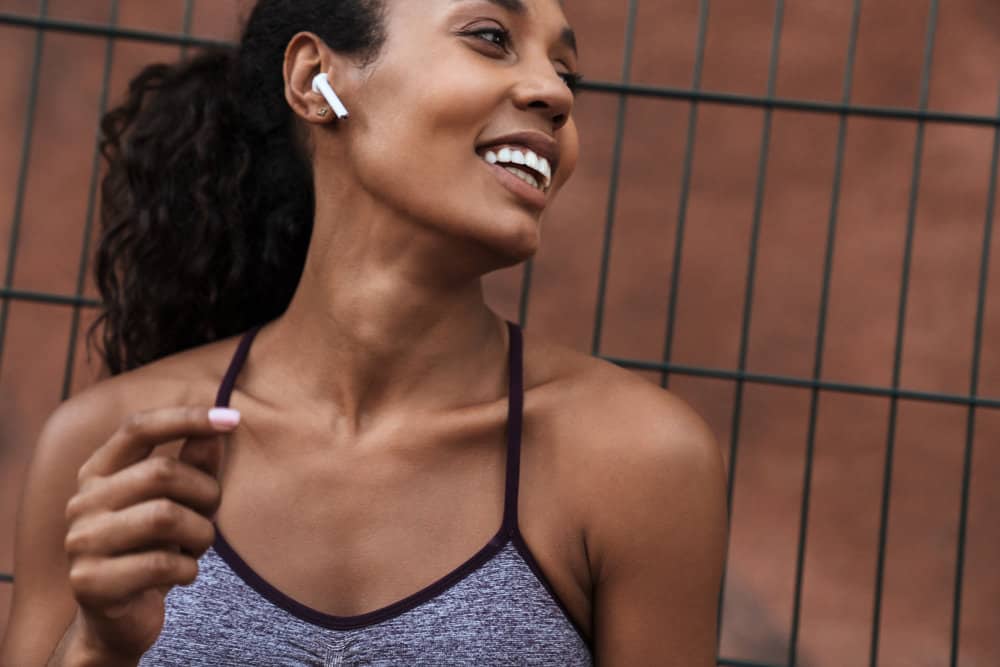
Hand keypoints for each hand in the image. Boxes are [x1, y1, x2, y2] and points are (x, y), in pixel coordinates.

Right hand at [60, 406, 239, 662]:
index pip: (138, 428)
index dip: (187, 419)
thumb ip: (194, 465)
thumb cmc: (153, 550)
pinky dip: (188, 569)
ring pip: (165, 516)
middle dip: (205, 492)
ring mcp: (81, 542)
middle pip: (162, 473)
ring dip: (201, 533)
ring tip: (198, 546)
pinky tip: (182, 574)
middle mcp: (82, 502)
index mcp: (99, 473)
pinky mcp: (90, 582)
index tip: (233, 419)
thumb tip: (217, 426)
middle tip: (212, 513)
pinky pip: (162, 564)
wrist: (118, 620)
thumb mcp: (177, 504)